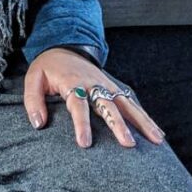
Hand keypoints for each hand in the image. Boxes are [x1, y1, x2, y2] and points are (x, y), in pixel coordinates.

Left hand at [23, 46, 164, 148]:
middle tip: (128, 144)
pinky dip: (145, 117)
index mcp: (72, 82)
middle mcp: (93, 83)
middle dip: (118, 124)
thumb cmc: (48, 68)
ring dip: (141, 122)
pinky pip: (131, 103)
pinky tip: (157, 133)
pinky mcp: (114, 88)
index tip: (85, 143)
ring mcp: (107, 85)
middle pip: (108, 105)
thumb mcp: (33, 79)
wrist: (64, 47)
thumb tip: (39, 124)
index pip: (78, 104)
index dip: (82, 124)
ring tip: (156, 140)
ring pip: (126, 104)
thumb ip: (33, 101)